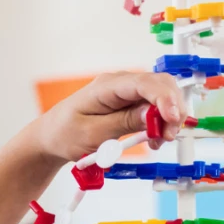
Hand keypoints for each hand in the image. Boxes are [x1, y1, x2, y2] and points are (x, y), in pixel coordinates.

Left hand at [36, 71, 186, 162]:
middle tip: (168, 136)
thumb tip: (152, 115)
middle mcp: (119, 84)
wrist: (51, 137)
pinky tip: (153, 139)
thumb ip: (123, 123)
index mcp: (106, 86)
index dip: (164, 98)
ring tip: (158, 141)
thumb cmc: (65, 134)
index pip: (144, 83)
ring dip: (167, 118)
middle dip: (172, 109)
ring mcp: (126, 93)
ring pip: (161, 96)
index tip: (172, 119)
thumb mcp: (92, 134)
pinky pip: (153, 108)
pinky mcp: (129, 104)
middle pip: (160, 85)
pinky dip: (159, 123)